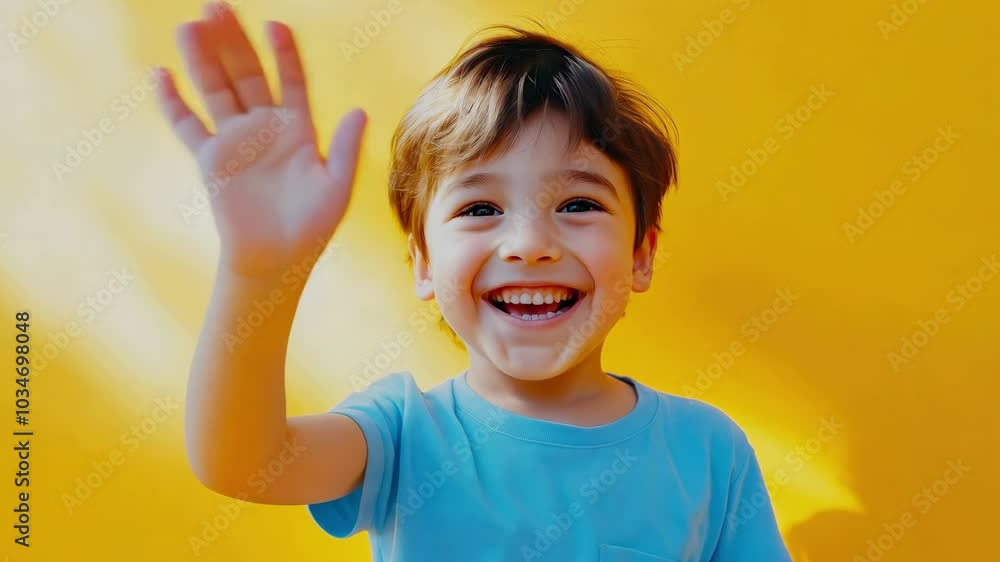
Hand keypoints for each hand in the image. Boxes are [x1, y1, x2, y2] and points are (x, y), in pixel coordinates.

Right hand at [155, 2, 366, 277]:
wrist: (277, 260)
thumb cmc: (312, 228)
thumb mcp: (336, 187)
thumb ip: (345, 149)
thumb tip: (359, 111)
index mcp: (298, 129)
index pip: (291, 80)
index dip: (284, 54)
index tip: (276, 26)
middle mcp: (264, 127)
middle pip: (247, 75)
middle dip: (233, 42)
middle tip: (217, 6)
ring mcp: (235, 140)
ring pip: (216, 91)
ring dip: (202, 59)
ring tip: (190, 26)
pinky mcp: (209, 159)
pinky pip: (187, 125)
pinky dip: (172, 102)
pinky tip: (160, 75)